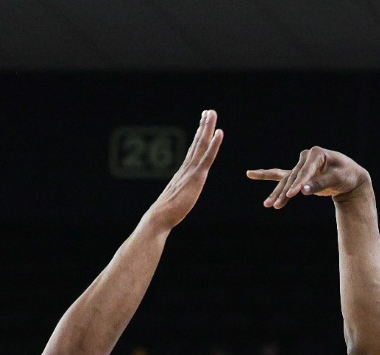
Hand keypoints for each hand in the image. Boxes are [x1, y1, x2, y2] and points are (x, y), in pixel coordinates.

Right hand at [145, 111, 223, 232]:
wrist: (160, 217)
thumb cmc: (165, 214)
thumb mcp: (177, 201)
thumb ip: (180, 195)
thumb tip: (176, 200)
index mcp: (184, 173)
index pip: (193, 151)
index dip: (199, 136)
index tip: (202, 124)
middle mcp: (187, 168)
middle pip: (197, 142)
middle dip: (203, 126)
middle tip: (208, 111)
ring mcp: (191, 171)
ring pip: (202, 144)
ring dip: (207, 127)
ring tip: (211, 113)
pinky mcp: (196, 177)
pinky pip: (207, 157)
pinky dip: (214, 144)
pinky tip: (220, 132)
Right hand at [247, 146, 368, 207]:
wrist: (350, 176)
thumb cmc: (346, 175)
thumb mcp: (338, 179)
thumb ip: (320, 184)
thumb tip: (303, 191)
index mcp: (316, 154)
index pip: (305, 172)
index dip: (298, 184)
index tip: (291, 195)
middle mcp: (306, 157)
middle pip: (292, 177)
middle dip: (283, 192)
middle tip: (275, 204)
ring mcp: (300, 165)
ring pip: (286, 180)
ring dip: (277, 193)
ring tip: (267, 204)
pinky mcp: (298, 173)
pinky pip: (280, 175)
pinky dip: (266, 175)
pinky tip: (251, 174)